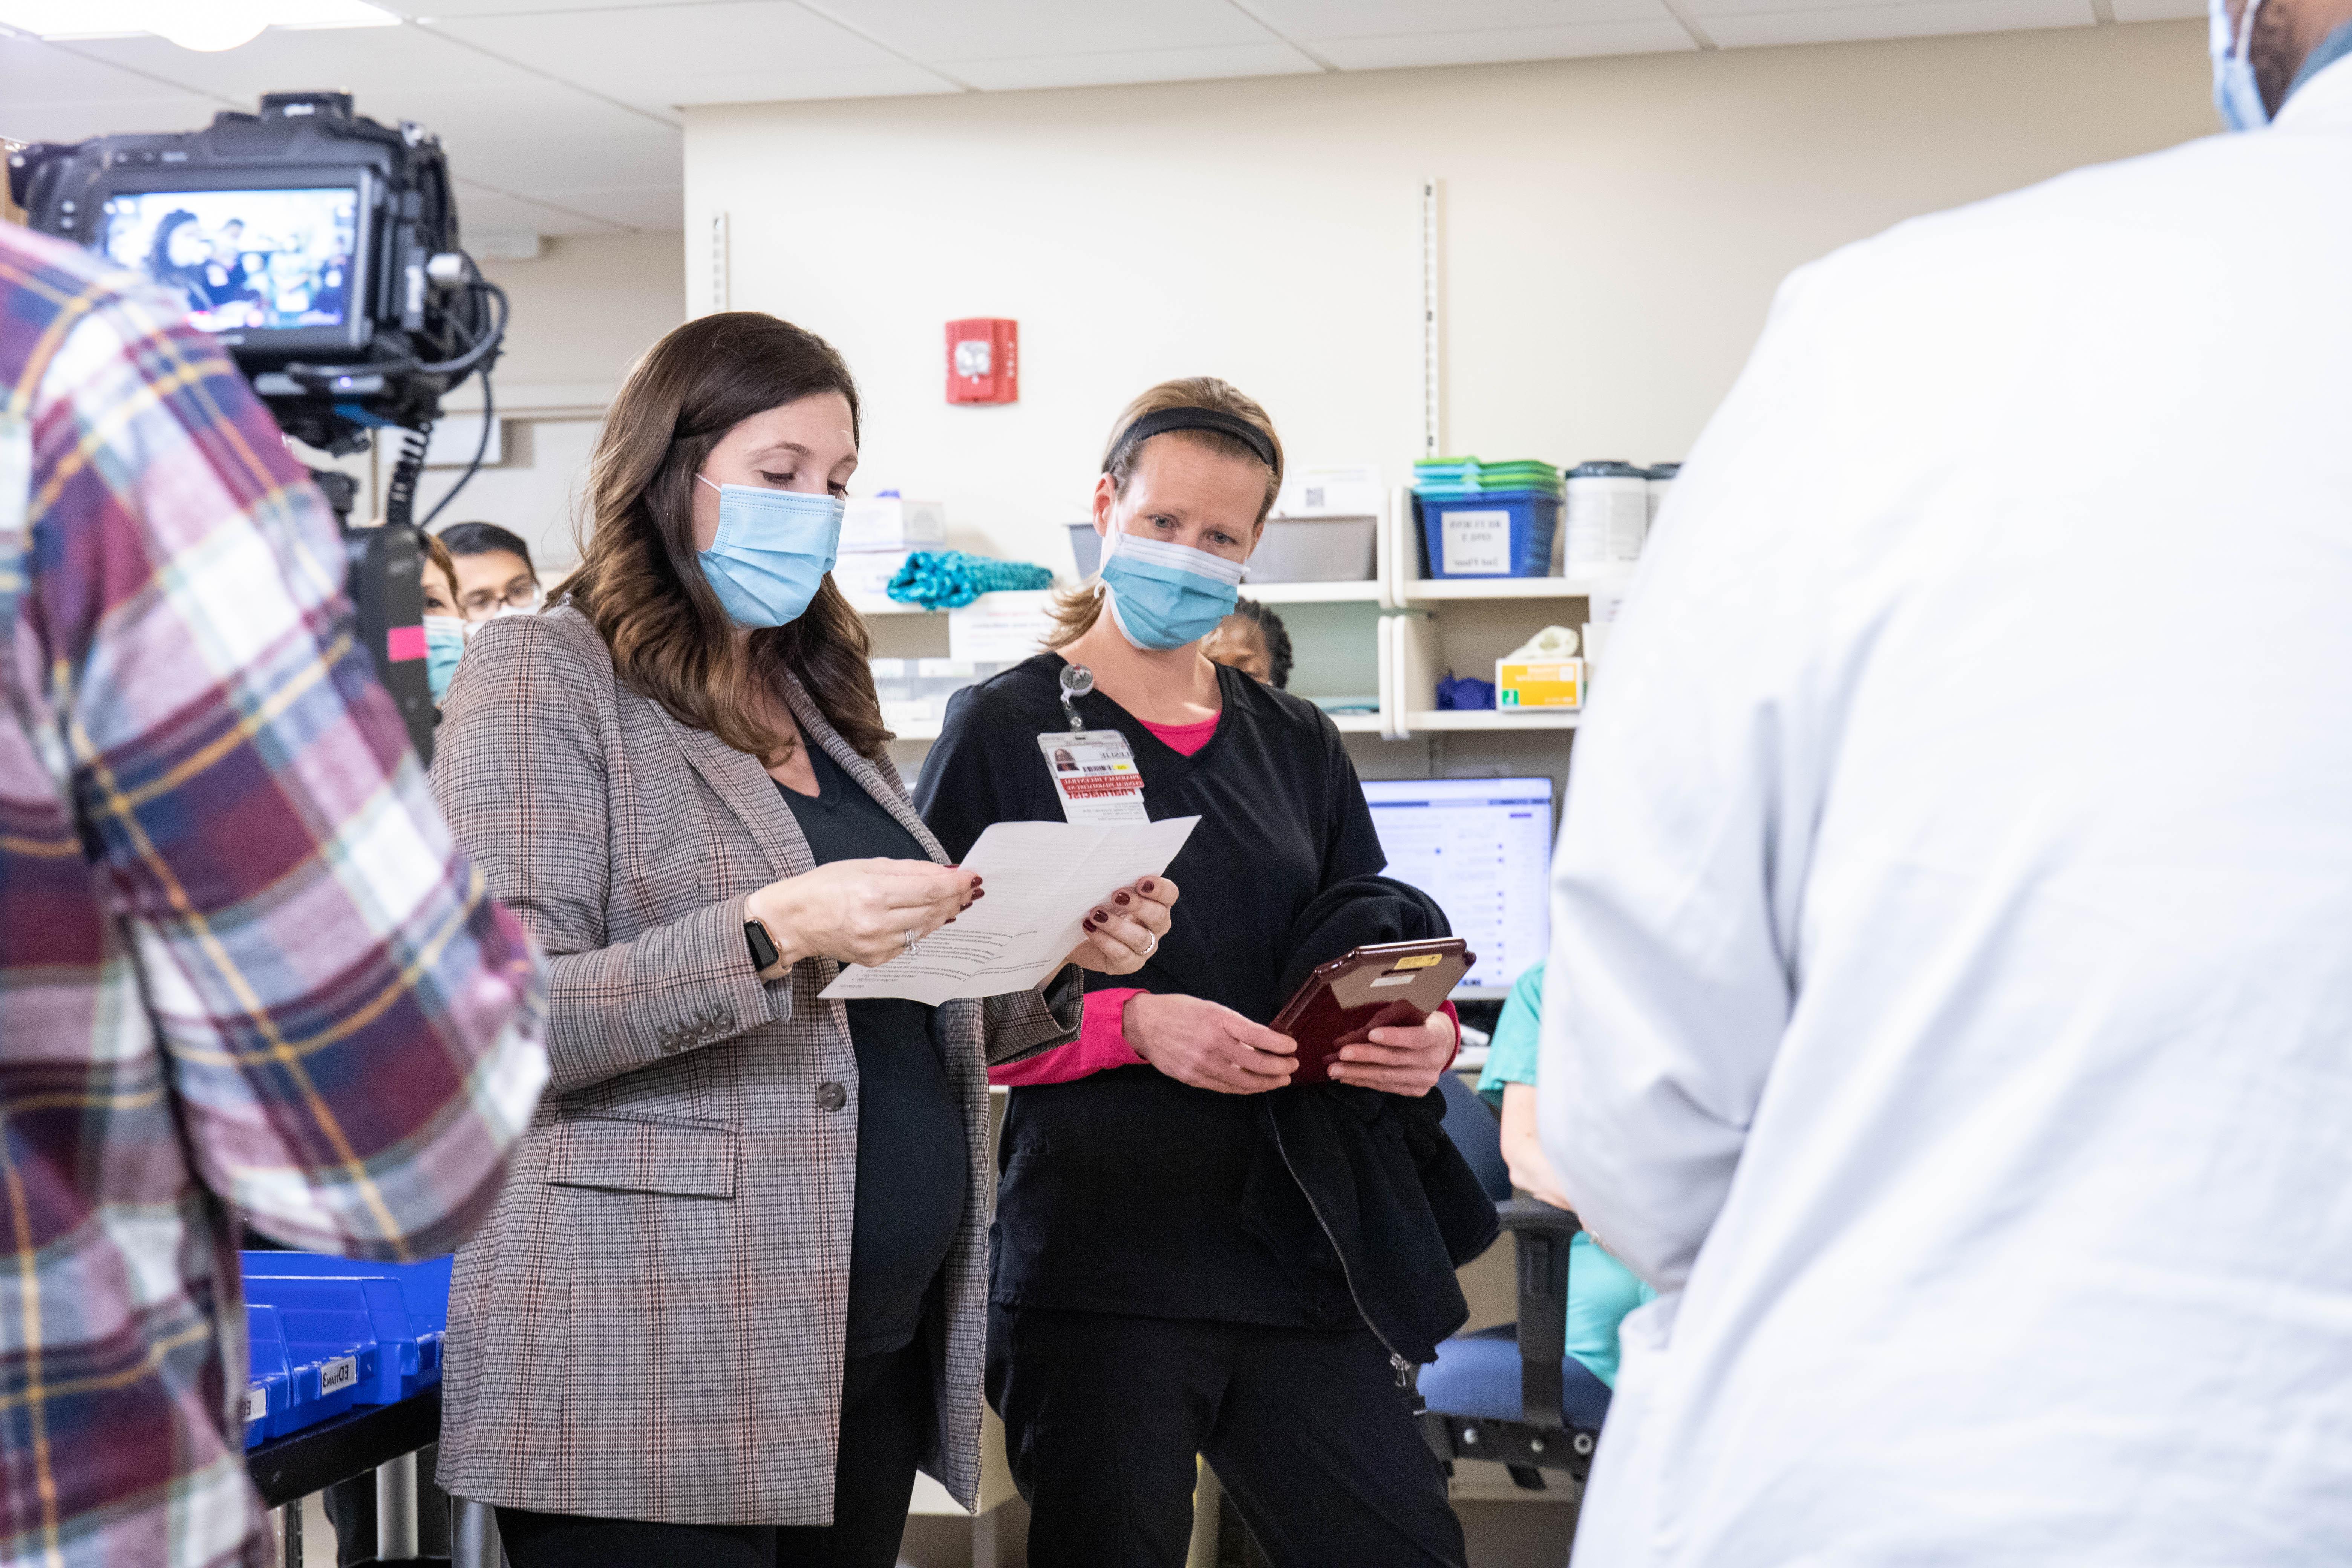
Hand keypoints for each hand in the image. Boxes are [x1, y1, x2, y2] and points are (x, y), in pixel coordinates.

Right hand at [745, 859, 976, 969]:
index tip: (972, 877)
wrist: (793, 920)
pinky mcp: (875, 960)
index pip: (929, 890)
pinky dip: (922, 928)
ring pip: (925, 929)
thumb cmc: (824, 887)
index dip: (955, 884)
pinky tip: (927, 916)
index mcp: (873, 893)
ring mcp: (877, 946)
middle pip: (932, 911)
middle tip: (969, 889)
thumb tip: (945, 872)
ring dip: (943, 913)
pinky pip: (909, 942)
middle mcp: (877, 923)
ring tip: (954, 900)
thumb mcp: (865, 865)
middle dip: (954, 898)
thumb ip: (909, 869)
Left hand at [1067, 876, 1177, 975]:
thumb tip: (1106, 867)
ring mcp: (1144, 949)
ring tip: (1096, 914)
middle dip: (1139, 905)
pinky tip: (1089, 928)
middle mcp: (1155, 927)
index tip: (1141, 882)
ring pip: (1140, 938)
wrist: (1079, 940)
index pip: (1170, 895)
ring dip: (1118, 925)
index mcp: (1156, 904)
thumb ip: (1115, 882)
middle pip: (1159, 917)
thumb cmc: (1100, 909)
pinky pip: (1121, 954)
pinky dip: (1104, 940)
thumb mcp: (1108, 893)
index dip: (1160, 888)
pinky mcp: (1129, 964)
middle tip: (1116, 895)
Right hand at [1124, 992, 1296, 1094]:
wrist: (1144, 1024)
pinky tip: (1256, 1085)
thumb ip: (1237, 1025)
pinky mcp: (1194, 1079)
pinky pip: (1226, 1088)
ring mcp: (1202, 1065)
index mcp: (1218, 1021)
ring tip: (1280, 1079)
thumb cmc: (1179, 1011)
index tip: (1292, 1048)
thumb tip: (1264, 1040)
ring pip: (1244, 1082)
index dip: (1280, 1045)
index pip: (1258, 1036)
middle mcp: (1211, 1045)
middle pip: (1256, 1063)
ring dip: (1267, 1082)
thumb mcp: (1211, 1009)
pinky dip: (1245, 1088)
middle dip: (1280, 1067)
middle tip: (1292, 1066)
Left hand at [1328, 1009, 1456, 1096]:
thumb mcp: (1407, 1009)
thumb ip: (1386, 1017)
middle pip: (1395, 1059)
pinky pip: (1385, 1087)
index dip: (1394, 1037)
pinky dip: (1363, 1081)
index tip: (1371, 1033)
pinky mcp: (1416, 1090)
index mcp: (1436, 1035)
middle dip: (1364, 1057)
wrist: (1438, 1043)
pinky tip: (1346, 1077)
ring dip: (1357, 1073)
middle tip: (1340, 1054)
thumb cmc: (1417, 1020)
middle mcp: (1434, 1060)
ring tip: (1334, 1069)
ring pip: (1386, 1077)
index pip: (1416, 1038)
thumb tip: (1359, 1034)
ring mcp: (1425, 1079)